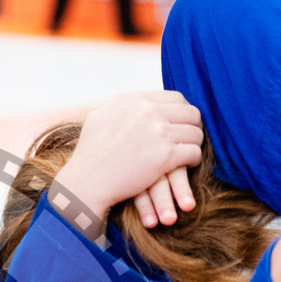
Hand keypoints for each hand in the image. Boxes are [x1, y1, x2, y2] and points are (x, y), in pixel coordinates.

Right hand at [53, 91, 202, 223]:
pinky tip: (189, 164)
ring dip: (194, 144)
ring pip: (195, 133)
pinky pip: (194, 152)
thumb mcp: (98, 119)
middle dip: (192, 126)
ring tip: (189, 152)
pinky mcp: (165, 156)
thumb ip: (116, 107)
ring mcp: (157, 132)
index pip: (174, 97)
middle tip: (189, 138)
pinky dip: (195, 159)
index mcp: (133, 99)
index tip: (179, 124)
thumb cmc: (88, 157)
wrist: (85, 183)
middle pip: (190, 112)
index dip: (181, 112)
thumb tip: (126, 101)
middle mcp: (147, 110)